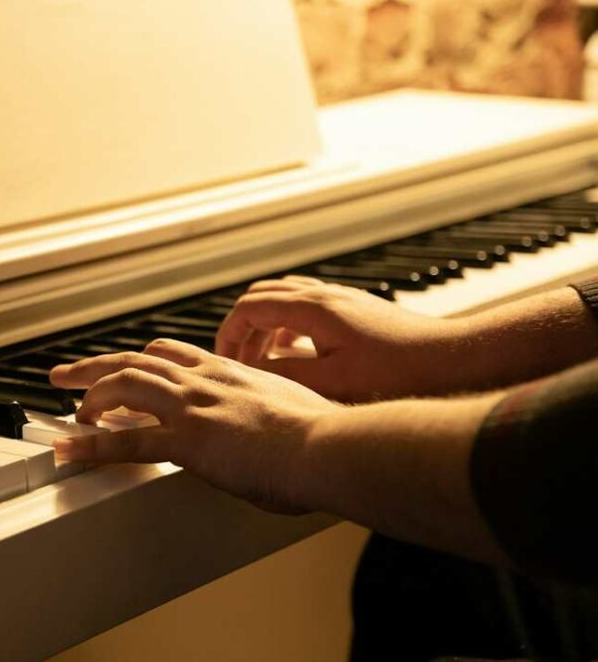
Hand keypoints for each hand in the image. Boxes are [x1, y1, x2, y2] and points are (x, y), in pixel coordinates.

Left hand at [49, 338, 340, 513]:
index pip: (170, 354)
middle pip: (135, 360)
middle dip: (95, 367)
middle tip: (66, 374)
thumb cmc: (322, 434)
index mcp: (227, 372)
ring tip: (69, 412)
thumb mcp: (289, 406)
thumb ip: (267, 408)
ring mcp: (191, 407)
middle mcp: (203, 380)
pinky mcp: (186, 439)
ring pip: (122, 386)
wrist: (328, 444)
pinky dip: (90, 445)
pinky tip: (70, 449)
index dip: (140, 361)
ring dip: (89, 397)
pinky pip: (125, 440)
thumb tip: (272, 423)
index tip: (124, 368)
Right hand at [215, 276, 464, 401]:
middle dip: (243, 326)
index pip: (249, 308)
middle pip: (263, 295)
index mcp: (313, 308)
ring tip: (264, 359)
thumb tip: (251, 375)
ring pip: (286, 298)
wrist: (453, 360)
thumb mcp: (332, 382)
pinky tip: (300, 355)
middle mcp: (326, 296)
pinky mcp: (357, 311)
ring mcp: (343, 300)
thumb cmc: (399, 373)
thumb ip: (286, 375)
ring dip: (267, 325)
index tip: (222, 360)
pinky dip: (290, 325)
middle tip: (238, 359)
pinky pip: (308, 306)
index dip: (229, 334)